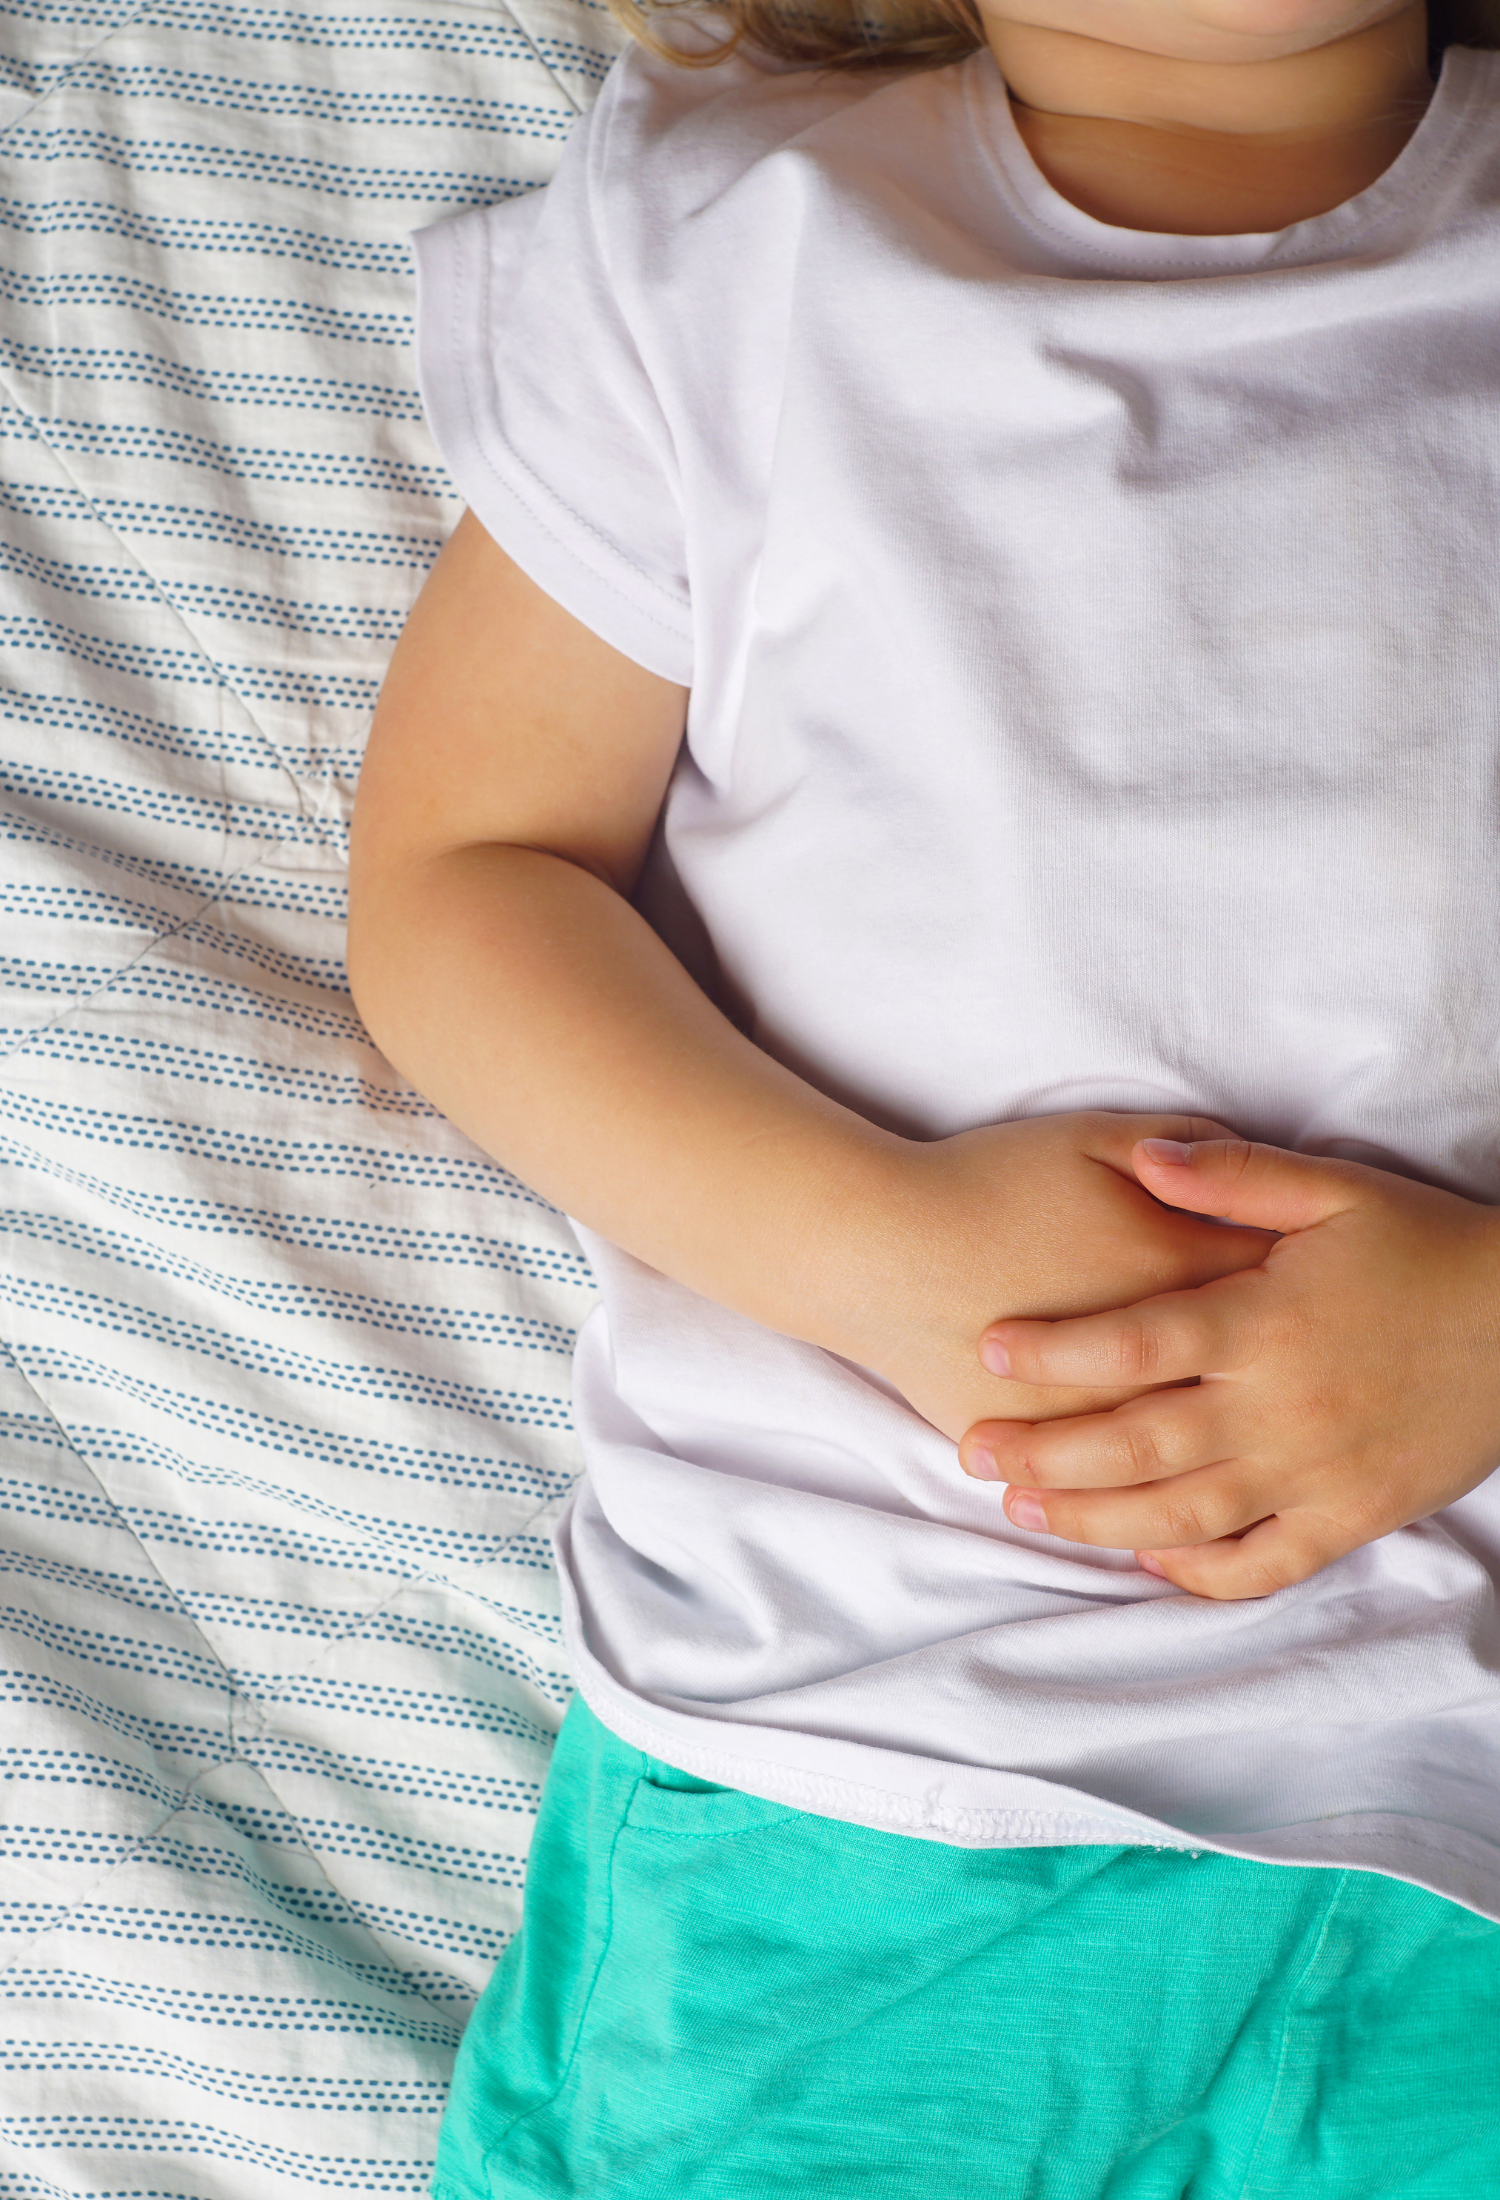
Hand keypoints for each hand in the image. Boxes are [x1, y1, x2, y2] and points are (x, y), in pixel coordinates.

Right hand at [835, 1111, 1274, 1443]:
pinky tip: (1164, 1481)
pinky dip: (1145, 1484)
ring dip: (1222, 1444)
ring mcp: (1100, 1411)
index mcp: (1176, 1268)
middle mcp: (1154, 1352)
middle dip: (1281, 1374)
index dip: (1305, 1283)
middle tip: (1292, 1367)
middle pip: (1252, 1375)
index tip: (1310, 1284)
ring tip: (1239, 1436)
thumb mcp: (1087, 1136)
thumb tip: (1236, 1159)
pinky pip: (1115, 1480)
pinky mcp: (1049, 1445)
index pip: (1280, 1283)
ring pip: (1188, 1445)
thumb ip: (1177, 1143)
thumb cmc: (984, 1184)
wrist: (880, 1251)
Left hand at [960, 1136, 1499, 1598]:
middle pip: (1141, 1440)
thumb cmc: (1426, 1246)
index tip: (993, 1349)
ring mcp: (1318, 1470)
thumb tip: (1145, 1157)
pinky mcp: (1355, 1516)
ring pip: (1186, 1512)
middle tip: (975, 1451)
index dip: (1058, 1349)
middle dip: (1048, 1451)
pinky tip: (1148, 1560)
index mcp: (1268, 1320)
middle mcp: (1283, 1406)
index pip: (1139, 1340)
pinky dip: (1202, 1571)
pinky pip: (1267, 1561)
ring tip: (1026, 1508)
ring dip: (1098, 1518)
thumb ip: (1231, 1175)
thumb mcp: (1335, 1190)